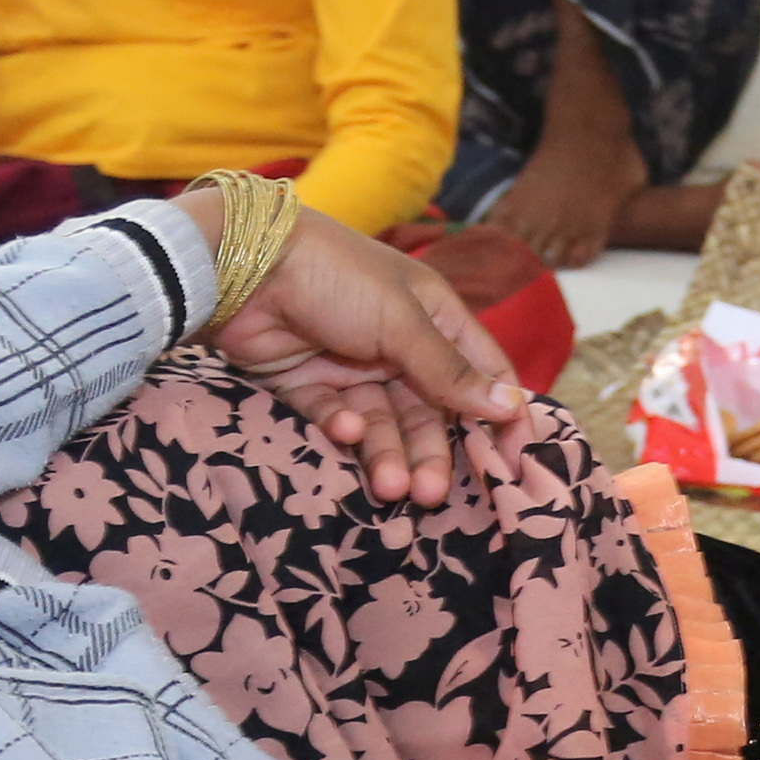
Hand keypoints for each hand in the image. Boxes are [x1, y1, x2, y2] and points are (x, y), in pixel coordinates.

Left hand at [197, 200, 527, 502]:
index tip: (516, 461)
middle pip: (428, 412)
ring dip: (389, 455)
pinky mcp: (308, 383)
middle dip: (431, 453)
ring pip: (383, 424)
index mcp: (432, 317)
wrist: (244, 264)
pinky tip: (345, 432)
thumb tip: (511, 406)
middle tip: (431, 494)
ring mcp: (352, 366)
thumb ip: (449, 370)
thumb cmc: (337, 277)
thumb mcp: (402, 321)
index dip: (500, 414)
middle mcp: (398, 344)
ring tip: (390, 488)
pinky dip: (342, 429)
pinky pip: (335, 417)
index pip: (480, 372)